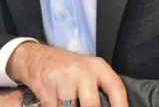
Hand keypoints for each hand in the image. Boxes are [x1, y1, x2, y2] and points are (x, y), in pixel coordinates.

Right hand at [6, 42, 126, 106]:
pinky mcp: (47, 86)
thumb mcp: (88, 71)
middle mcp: (82, 71)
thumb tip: (111, 105)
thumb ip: (100, 89)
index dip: (121, 106)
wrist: (37, 56)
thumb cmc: (67, 68)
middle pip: (92, 105)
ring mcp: (64, 78)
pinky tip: (55, 101)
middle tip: (84, 105)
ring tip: (68, 102)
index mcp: (97, 67)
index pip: (116, 89)